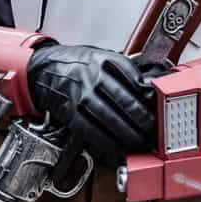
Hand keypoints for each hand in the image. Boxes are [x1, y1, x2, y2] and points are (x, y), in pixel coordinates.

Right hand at [27, 44, 156, 165]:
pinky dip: (107, 141)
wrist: (43, 70)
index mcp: (102, 60)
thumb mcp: (99, 56)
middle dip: (142, 118)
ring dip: (128, 133)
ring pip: (110, 118)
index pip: (132, 78)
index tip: (157, 105)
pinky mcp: (71, 113)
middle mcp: (92, 76)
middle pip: (124, 100)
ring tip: (139, 140)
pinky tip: (117, 145)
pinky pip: (92, 131)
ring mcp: (80, 95)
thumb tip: (147, 87)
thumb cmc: (76, 64)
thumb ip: (121, 69)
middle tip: (152, 127)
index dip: (147, 94)